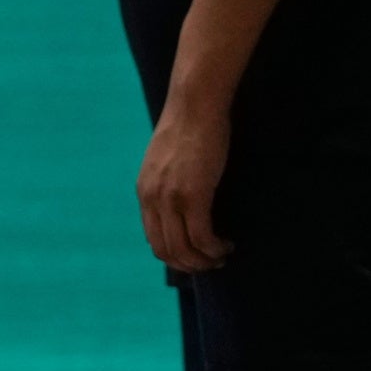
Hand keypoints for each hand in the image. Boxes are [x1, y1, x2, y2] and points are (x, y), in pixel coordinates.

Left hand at [136, 102, 233, 272]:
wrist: (195, 106)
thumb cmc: (188, 128)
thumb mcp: (166, 160)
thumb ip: (167, 183)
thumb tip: (179, 202)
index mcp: (145, 192)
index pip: (153, 239)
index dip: (175, 255)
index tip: (195, 256)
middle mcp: (152, 199)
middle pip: (165, 250)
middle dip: (189, 265)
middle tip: (211, 263)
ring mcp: (171, 199)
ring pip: (184, 249)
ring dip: (204, 261)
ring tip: (222, 256)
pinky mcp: (193, 195)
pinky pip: (202, 236)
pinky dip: (214, 248)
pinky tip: (226, 245)